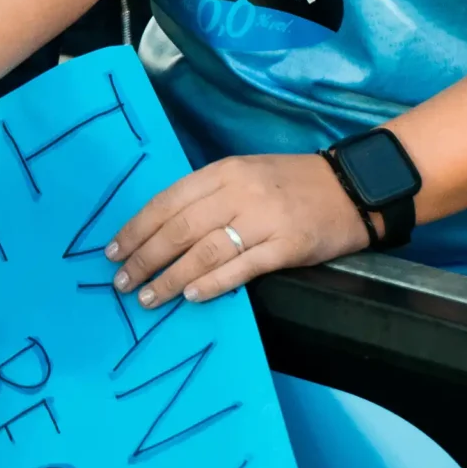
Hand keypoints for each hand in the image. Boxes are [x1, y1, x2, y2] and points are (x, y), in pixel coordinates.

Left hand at [105, 152, 369, 305]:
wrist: (352, 187)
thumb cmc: (292, 183)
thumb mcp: (246, 174)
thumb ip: (209, 196)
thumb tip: (163, 229)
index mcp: (224, 171)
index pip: (169, 201)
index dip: (137, 227)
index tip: (113, 250)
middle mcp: (239, 191)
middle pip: (179, 228)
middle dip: (144, 257)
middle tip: (122, 281)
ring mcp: (264, 219)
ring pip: (204, 250)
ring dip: (170, 277)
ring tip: (148, 297)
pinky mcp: (287, 246)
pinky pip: (242, 267)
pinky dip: (213, 283)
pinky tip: (191, 296)